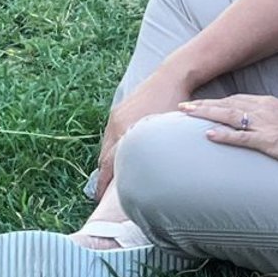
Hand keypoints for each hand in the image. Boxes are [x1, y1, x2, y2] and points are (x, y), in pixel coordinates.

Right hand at [95, 68, 192, 193]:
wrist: (172, 76)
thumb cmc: (176, 105)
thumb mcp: (166, 131)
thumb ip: (157, 152)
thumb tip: (156, 175)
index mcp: (125, 131)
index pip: (109, 165)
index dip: (104, 184)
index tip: (101, 200)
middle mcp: (116, 124)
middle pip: (104, 157)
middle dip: (102, 177)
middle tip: (102, 195)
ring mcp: (115, 116)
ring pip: (106, 145)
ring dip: (107, 162)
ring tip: (109, 179)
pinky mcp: (118, 110)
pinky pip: (111, 134)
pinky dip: (112, 147)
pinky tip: (119, 155)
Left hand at [181, 93, 277, 169]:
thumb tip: (273, 126)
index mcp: (271, 105)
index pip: (238, 100)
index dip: (216, 102)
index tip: (200, 103)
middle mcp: (265, 110)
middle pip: (228, 104)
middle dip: (203, 104)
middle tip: (181, 105)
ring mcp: (267, 125)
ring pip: (229, 115)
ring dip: (206, 114)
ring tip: (185, 114)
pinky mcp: (271, 141)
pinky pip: (242, 137)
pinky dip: (223, 135)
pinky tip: (208, 135)